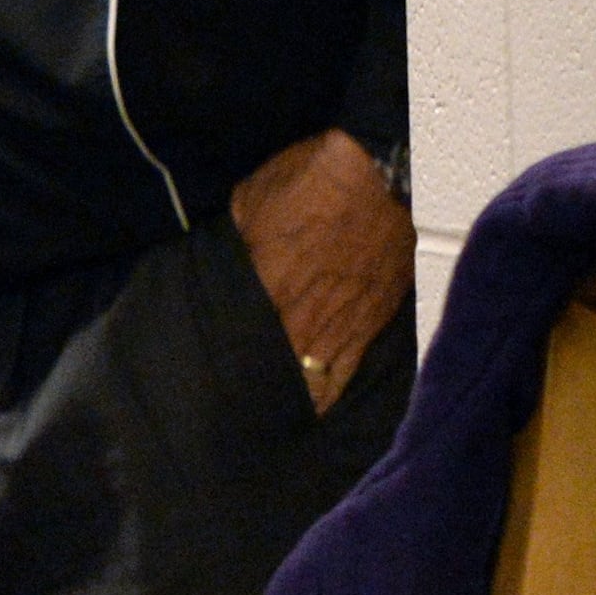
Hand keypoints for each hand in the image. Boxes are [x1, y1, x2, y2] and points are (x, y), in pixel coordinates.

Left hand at [231, 129, 412, 413]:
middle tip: (248, 414)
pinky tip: (325, 401)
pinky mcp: (379, 322)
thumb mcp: (248, 208)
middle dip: (266, 393)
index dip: (232, 372)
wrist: (379, 176)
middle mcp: (306, 321)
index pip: (243, 350)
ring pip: (321, 384)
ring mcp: (347, 327)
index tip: (216, 388)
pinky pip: (353, 368)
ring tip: (285, 418)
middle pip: (283, 377)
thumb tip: (233, 270)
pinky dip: (337, 386)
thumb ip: (240, 251)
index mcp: (266, 294)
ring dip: (303, 398)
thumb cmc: (306, 183)